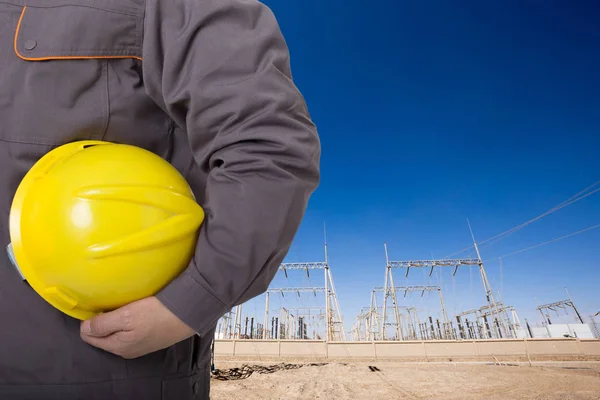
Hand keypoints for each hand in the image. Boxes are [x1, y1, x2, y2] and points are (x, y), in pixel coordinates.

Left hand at [80, 296, 195, 358]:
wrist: (188, 313)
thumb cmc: (156, 313)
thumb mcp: (126, 316)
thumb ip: (102, 324)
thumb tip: (84, 329)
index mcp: (118, 347)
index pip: (89, 336)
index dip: (89, 320)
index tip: (97, 305)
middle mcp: (126, 351)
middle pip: (103, 336)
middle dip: (102, 321)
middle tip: (111, 304)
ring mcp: (139, 347)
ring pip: (116, 333)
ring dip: (116, 321)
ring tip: (123, 306)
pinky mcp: (150, 339)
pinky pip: (129, 332)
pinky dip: (128, 322)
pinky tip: (136, 311)